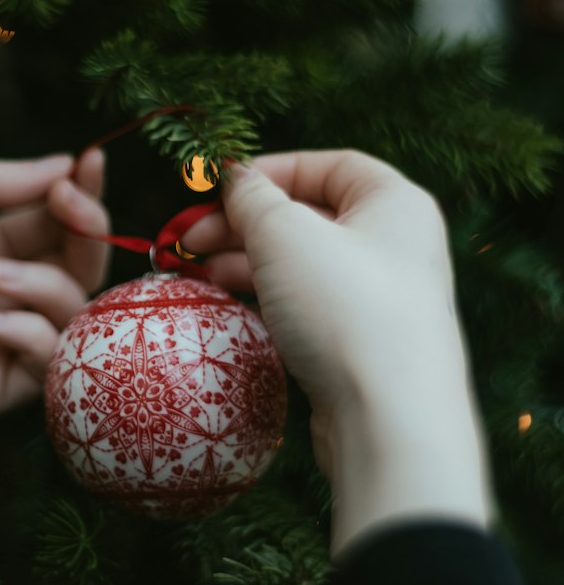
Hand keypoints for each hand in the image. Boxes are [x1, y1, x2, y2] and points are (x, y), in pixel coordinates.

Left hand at [0, 148, 110, 429]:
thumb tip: (64, 164)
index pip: (56, 221)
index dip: (81, 193)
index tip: (89, 161)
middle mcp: (0, 292)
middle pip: (80, 265)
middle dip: (87, 229)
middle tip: (68, 206)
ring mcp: (0, 340)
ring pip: (75, 312)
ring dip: (49, 283)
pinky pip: (50, 363)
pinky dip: (32, 334)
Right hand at [178, 148, 471, 484]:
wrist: (390, 419)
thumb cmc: (344, 307)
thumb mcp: (285, 234)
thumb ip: (252, 197)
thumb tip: (235, 178)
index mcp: (395, 203)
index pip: (328, 165)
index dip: (268, 171)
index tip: (217, 189)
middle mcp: (396, 245)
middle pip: (308, 216)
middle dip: (242, 224)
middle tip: (187, 241)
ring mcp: (382, 299)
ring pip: (302, 264)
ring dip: (246, 262)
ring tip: (197, 274)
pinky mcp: (363, 346)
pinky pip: (308, 306)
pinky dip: (267, 298)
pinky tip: (230, 306)